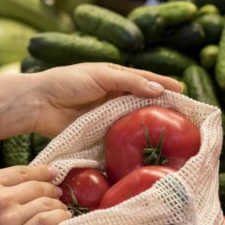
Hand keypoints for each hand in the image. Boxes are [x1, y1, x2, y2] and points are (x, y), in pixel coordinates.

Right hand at [0, 166, 68, 224]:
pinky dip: (58, 218)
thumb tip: (18, 185)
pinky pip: (46, 222)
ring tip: (61, 208)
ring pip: (46, 203)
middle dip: (52, 188)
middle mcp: (1, 195)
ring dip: (57, 204)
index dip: (43, 172)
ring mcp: (10, 217)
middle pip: (38, 186)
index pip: (24, 171)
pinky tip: (62, 219)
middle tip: (58, 193)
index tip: (52, 173)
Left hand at [27, 64, 183, 137]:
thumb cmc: (68, 82)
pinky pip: (121, 137)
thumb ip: (129, 82)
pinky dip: (133, 141)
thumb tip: (158, 90)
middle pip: (144, 102)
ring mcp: (108, 116)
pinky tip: (147, 148)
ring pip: (134, 120)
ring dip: (150, 126)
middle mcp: (115, 96)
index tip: (183, 92)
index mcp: (116, 77)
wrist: (40, 103)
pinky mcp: (100, 133)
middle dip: (163, 108)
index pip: (146, 80)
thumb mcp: (101, 76)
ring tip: (172, 133)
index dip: (165, 85)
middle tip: (184, 117)